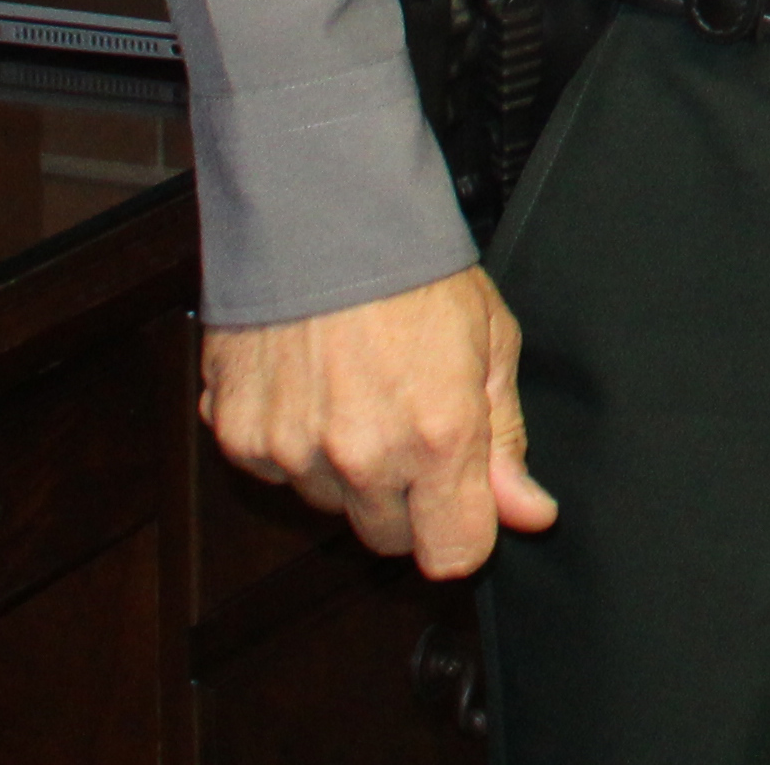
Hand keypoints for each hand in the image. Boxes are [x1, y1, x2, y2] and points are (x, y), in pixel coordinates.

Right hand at [200, 267, 555, 579]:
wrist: (322, 214)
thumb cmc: (415, 271)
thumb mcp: (492, 343)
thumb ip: (505, 441)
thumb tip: (529, 514)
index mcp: (438, 436)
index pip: (452, 555)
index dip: (464, 531)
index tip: (464, 502)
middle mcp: (363, 456)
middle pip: (390, 537)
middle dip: (407, 498)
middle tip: (410, 424)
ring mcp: (294, 450)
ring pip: (331, 504)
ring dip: (347, 469)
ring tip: (357, 391)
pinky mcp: (240, 437)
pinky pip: (275, 471)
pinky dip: (293, 443)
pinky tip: (310, 386)